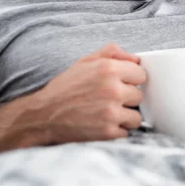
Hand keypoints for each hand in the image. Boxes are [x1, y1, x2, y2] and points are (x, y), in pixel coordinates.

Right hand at [17, 43, 146, 142]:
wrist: (42, 116)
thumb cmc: (65, 88)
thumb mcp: (86, 62)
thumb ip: (112, 53)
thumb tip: (136, 59)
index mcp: (108, 69)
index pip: (142, 74)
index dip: (131, 80)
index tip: (121, 84)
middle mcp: (112, 90)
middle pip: (140, 96)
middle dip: (127, 99)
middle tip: (109, 100)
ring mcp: (111, 112)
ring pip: (137, 116)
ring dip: (125, 117)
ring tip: (107, 113)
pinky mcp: (108, 132)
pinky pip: (127, 132)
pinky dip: (117, 131)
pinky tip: (102, 125)